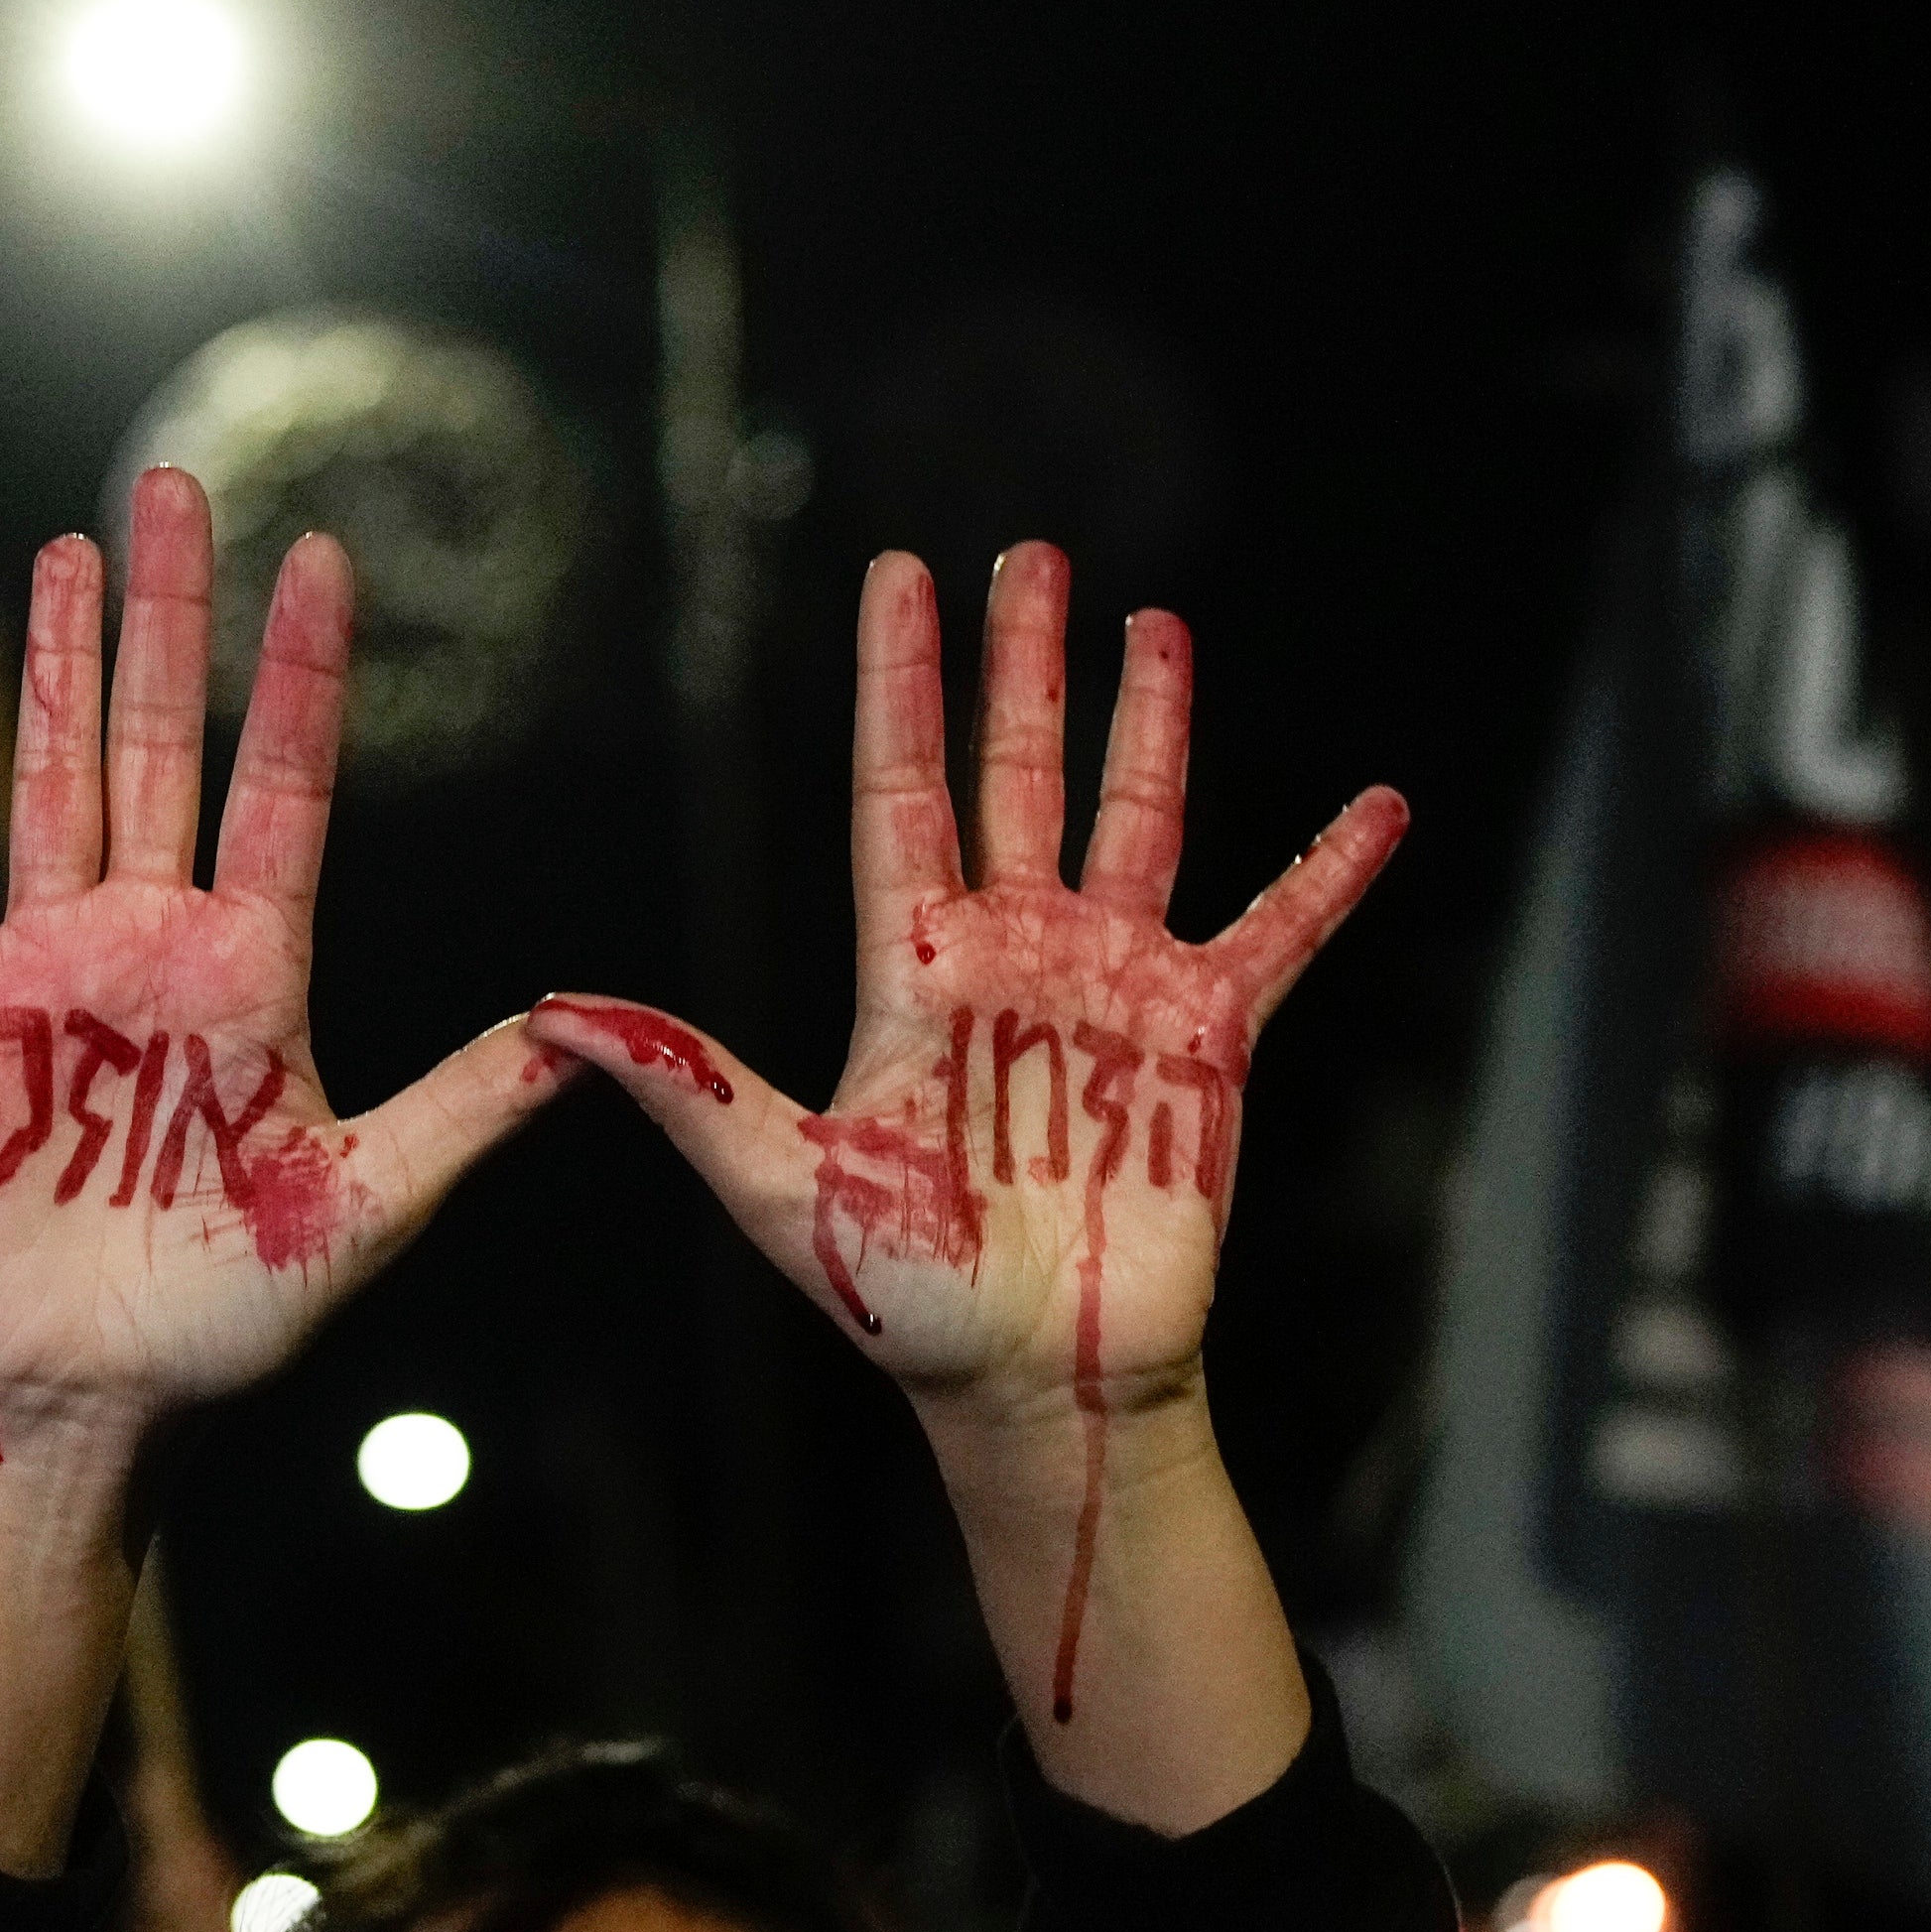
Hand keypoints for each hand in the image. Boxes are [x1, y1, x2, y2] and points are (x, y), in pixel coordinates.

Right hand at [0, 466, 565, 1474]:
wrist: (96, 1396)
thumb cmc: (230, 1319)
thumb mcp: (369, 1205)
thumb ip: (468, 1110)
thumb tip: (587, 1032)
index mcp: (253, 972)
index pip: (283, 787)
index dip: (298, 675)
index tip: (321, 560)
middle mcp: (150, 944)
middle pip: (165, 743)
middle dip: (172, 614)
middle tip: (177, 484)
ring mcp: (43, 968)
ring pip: (52, 777)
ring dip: (55, 661)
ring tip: (68, 544)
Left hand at [530, 544, 1398, 1422]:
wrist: (1032, 1380)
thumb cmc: (903, 1301)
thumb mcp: (779, 1183)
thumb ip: (685, 1085)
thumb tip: (551, 1015)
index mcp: (916, 971)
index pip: (904, 789)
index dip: (902, 682)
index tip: (898, 574)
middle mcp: (1016, 955)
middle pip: (1017, 773)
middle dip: (1022, 663)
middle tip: (1030, 551)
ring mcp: (1115, 987)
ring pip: (1138, 817)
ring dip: (1150, 723)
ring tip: (1155, 622)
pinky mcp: (1206, 1042)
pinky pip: (1278, 934)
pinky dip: (1329, 874)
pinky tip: (1379, 808)